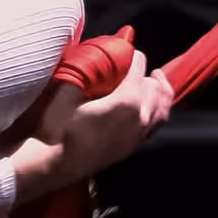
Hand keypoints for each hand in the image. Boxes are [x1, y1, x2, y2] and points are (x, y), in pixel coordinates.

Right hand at [37, 47, 175, 183]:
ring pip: (163, 108)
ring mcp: (138, 135)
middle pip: (155, 87)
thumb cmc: (58, 128)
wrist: (54, 164)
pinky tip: (149, 107)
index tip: (126, 52)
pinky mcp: (132, 147)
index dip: (133, 56)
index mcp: (127, 100)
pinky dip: (157, 111)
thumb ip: (86, 70)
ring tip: (153, 82)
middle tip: (137, 66)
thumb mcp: (68, 91)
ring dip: (159, 92)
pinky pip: (155, 125)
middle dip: (147, 74)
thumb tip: (96, 55)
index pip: (139, 67)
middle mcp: (140, 117)